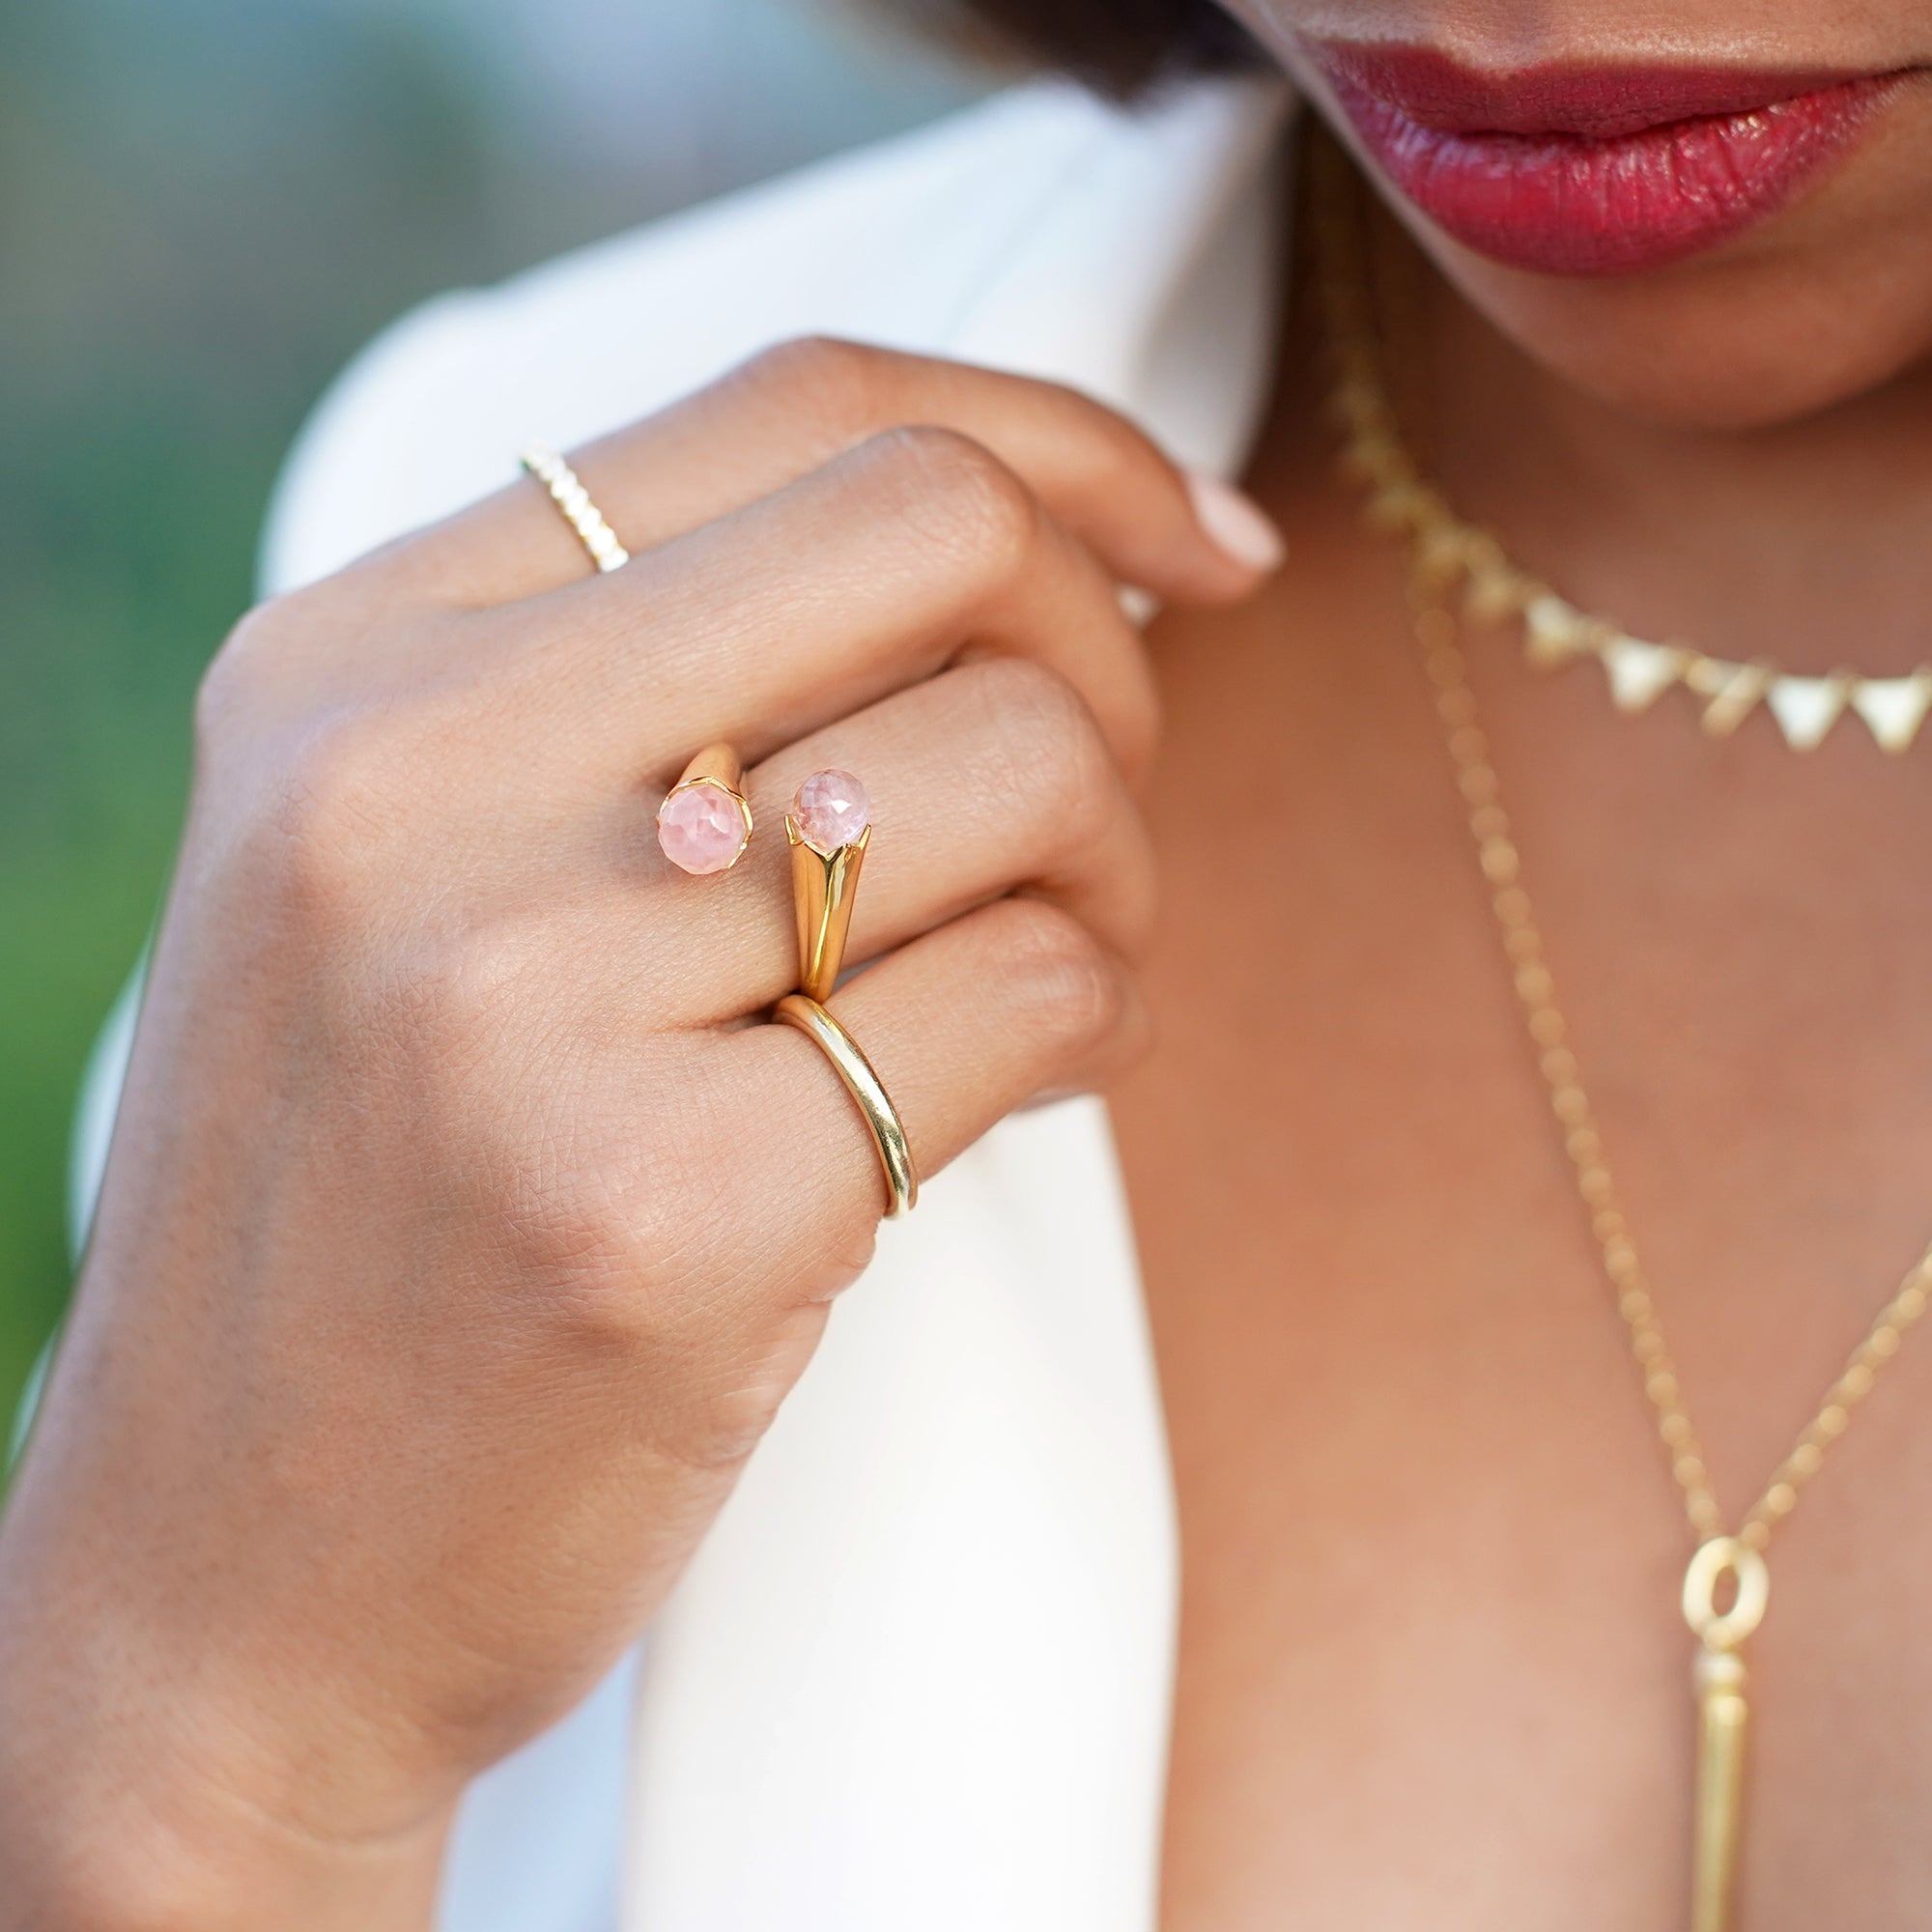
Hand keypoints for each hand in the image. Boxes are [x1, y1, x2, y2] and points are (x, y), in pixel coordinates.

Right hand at [0, 339, 1278, 1927]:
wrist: (226, 1588)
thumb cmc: (375, 1219)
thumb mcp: (420, 882)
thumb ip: (660, 692)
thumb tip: (1045, 549)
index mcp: (354, 663)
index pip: (799, 411)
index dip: (1061, 444)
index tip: (1207, 546)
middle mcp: (406, 785)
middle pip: (942, 536)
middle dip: (1115, 654)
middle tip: (1101, 807)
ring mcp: (522, 998)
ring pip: (1026, 763)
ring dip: (1116, 872)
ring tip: (1042, 978)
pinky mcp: (663, 1209)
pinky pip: (1031, 998)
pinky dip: (1090, 1029)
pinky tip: (1014, 1095)